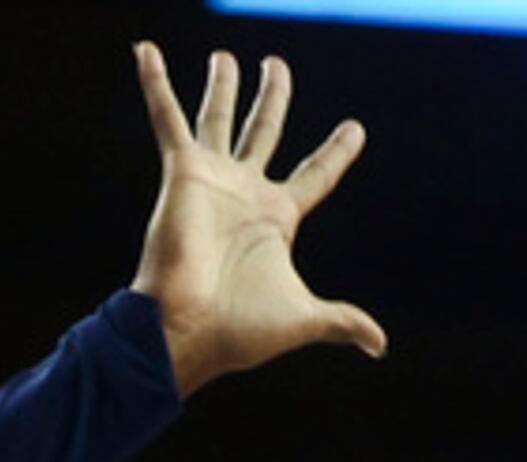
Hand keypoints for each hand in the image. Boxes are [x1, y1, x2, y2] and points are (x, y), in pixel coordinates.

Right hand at [129, 44, 385, 394]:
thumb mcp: (303, 318)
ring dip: (221, 87)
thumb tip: (379, 344)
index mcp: (276, 219)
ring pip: (218, 118)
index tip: (355, 128)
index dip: (336, 152)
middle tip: (276, 64)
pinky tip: (147, 52)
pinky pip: (167, 118)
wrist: (188, 329)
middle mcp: (244, 193)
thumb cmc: (240, 329)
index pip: (315, 175)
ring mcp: (213, 180)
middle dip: (272, 98)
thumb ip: (341, 321)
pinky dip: (155, 83)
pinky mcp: (182, 173)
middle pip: (265, 132)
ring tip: (226, 58)